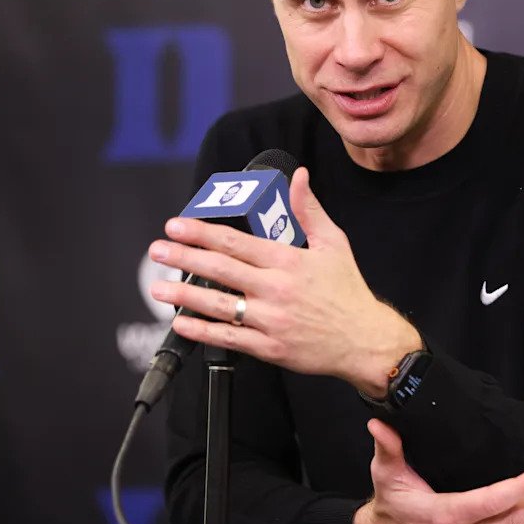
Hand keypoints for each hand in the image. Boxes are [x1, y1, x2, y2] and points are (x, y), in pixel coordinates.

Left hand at [148, 167, 421, 392]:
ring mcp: (271, 320)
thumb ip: (310, 210)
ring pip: (218, 304)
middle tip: (157, 249)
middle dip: (184, 257)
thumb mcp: (334, 243)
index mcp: (288, 260)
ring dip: (184, 294)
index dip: (201, 232)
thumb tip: (299, 177)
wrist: (365, 341)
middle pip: (220, 269)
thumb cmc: (348, 291)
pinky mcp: (269, 347)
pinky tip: (182, 324)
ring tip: (158, 286)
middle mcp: (276, 289)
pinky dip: (202, 331)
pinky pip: (228, 338)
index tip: (176, 225)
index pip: (235, 241)